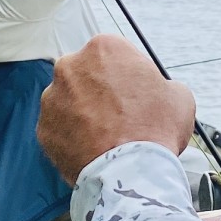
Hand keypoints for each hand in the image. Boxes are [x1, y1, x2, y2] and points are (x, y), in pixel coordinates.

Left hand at [39, 36, 196, 183]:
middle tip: (119, 116)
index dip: (127, 76)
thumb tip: (157, 92)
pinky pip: (59, 130)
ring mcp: (52, 98)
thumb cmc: (156, 129)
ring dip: (83, 114)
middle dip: (99, 92)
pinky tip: (92, 150)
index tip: (135, 95)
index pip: (113, 56)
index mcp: (103, 48)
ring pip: (68, 102)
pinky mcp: (43, 129)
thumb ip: (161, 85)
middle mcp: (70, 66)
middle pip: (86, 75)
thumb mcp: (178, 96)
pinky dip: (72, 138)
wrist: (129, 173)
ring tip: (106, 138)